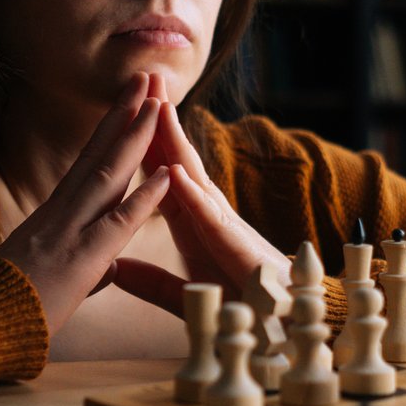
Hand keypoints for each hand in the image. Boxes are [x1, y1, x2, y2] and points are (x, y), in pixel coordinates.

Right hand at [0, 73, 171, 333]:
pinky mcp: (78, 261)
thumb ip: (85, 269)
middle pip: (98, 154)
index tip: (130, 100)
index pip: (88, 164)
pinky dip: (144, 199)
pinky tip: (167, 174)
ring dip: (137, 137)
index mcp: (53, 217)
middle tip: (147, 75)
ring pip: (108, 175)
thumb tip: (109, 268)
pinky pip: (116, 225)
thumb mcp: (46, 280)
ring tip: (157, 101)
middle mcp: (60, 214)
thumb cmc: (5, 309)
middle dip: (125, 113)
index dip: (111, 130)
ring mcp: (69, 233)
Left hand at [112, 74, 291, 317]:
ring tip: (160, 105)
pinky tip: (175, 172)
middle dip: (161, 120)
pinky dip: (192, 195)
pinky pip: (211, 220)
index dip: (144, 140)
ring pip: (195, 179)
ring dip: (176, 142)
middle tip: (145, 76)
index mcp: (192, 225)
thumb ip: (152, 283)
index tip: (124, 107)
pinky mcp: (238, 252)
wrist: (288, 330)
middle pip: (179, 161)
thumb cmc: (242, 308)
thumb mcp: (185, 295)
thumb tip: (117, 268)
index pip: (162, 174)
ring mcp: (226, 229)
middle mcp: (209, 217)